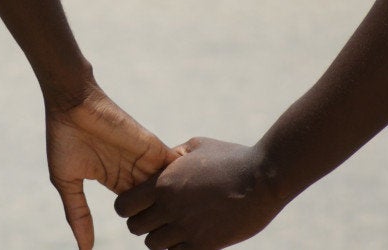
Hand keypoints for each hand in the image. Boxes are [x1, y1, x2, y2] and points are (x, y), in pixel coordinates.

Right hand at [46, 83, 178, 249]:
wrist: (72, 104)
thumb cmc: (64, 139)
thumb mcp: (67, 182)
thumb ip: (78, 214)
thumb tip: (84, 249)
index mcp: (115, 180)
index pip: (135, 209)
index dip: (143, 224)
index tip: (154, 245)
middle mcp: (133, 171)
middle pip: (156, 202)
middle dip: (165, 220)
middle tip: (176, 242)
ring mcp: (145, 160)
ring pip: (169, 189)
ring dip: (179, 205)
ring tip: (191, 226)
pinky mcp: (154, 148)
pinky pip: (176, 169)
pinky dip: (185, 183)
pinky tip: (195, 202)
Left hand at [114, 137, 284, 249]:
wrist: (263, 178)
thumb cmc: (232, 158)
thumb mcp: (197, 146)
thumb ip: (173, 156)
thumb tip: (160, 163)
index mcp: (163, 183)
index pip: (123, 206)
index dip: (128, 207)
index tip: (140, 204)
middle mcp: (169, 207)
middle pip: (135, 228)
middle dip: (144, 222)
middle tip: (159, 216)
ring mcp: (186, 228)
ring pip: (153, 244)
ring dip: (162, 236)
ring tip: (178, 225)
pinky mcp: (203, 244)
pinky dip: (179, 247)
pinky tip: (193, 234)